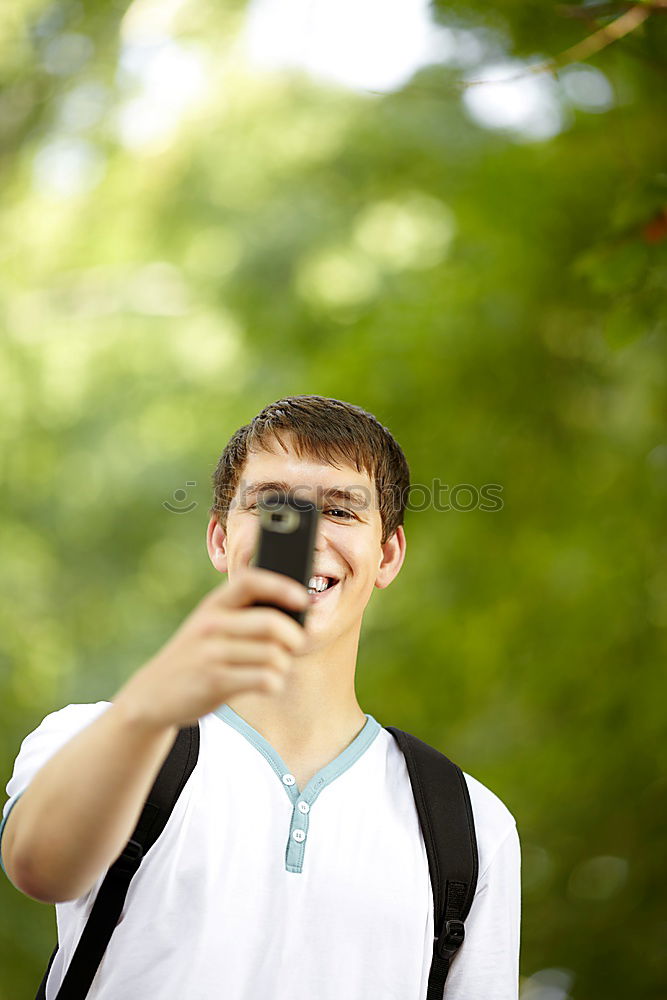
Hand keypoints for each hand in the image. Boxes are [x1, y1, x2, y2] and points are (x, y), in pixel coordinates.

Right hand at [113, 568, 307, 730]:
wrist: (152, 694)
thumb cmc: (195, 657)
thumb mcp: (209, 627)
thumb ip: (242, 617)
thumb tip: (295, 617)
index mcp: (213, 605)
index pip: (250, 581)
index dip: (281, 586)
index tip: (302, 599)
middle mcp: (211, 625)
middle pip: (271, 623)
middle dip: (294, 636)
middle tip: (295, 645)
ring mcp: (211, 654)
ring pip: (274, 655)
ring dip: (283, 665)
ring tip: (275, 668)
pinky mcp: (215, 682)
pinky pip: (265, 680)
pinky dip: (275, 684)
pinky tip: (266, 684)